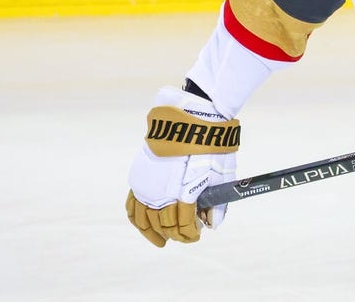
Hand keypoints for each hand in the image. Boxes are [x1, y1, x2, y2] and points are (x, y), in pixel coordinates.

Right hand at [126, 87, 239, 246]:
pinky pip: (132, 204)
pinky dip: (137, 218)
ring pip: (145, 219)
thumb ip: (218, 202)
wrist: (192, 115)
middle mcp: (162, 190)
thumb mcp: (222, 173)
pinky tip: (144, 224)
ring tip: (162, 239)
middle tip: (184, 235)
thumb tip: (212, 224)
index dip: (190, 234)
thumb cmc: (211, 143)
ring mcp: (147, 183)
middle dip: (175, 234)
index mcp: (183, 191)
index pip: (183, 225)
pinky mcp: (139, 174)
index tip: (196, 234)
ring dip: (154, 232)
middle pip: (164, 225)